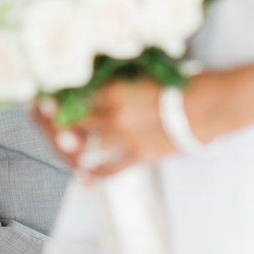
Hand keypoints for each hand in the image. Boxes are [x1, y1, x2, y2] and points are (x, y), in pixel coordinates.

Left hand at [33, 79, 175, 179]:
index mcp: (114, 89)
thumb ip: (121, 79)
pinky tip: (81, 179)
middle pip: (75, 119)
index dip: (59, 96)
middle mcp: (113, 113)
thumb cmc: (180, 83)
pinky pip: (109, 170)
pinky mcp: (138, 155)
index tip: (45, 97)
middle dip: (60, 120)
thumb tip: (102, 80)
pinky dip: (94, 176)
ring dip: (75, 145)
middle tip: (46, 119)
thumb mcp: (146, 74)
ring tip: (65, 143)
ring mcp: (123, 137)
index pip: (75, 93)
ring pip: (88, 144)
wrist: (209, 106)